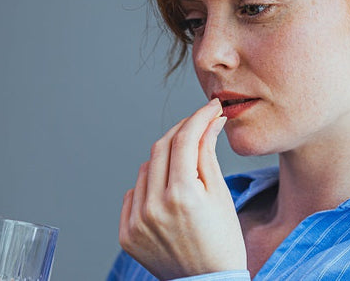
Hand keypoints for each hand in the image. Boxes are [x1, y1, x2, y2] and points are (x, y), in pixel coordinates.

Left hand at [119, 99, 245, 278]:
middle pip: (161, 148)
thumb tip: (209, 121)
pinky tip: (168, 196)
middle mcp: (154, 207)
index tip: (210, 109)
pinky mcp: (126, 234)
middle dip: (181, 132)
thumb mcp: (220, 195)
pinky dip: (149, 187)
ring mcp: (136, 222)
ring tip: (185, 173)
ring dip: (165, 161)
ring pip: (145, 169)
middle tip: (198, 127)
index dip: (198, 117)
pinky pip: (133, 195)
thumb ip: (208, 154)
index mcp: (182, 195)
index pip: (184, 139)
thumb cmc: (222, 242)